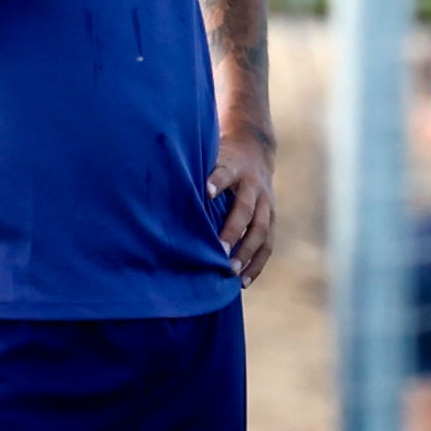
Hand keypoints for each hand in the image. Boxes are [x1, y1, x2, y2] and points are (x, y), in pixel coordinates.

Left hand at [207, 131, 275, 285]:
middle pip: (245, 209)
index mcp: (234, 166)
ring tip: (231, 273)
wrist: (255, 148)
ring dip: (246, 253)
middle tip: (218, 252)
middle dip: (232, 231)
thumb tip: (158, 189)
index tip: (206, 192)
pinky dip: (257, 264)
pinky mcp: (272, 217)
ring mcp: (266, 202)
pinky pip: (268, 244)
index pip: (225, 173)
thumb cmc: (221, 157)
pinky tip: (243, 282)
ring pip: (261, 229)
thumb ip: (194, 171)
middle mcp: (253, 185)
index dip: (217, 182)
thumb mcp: (209, 154)